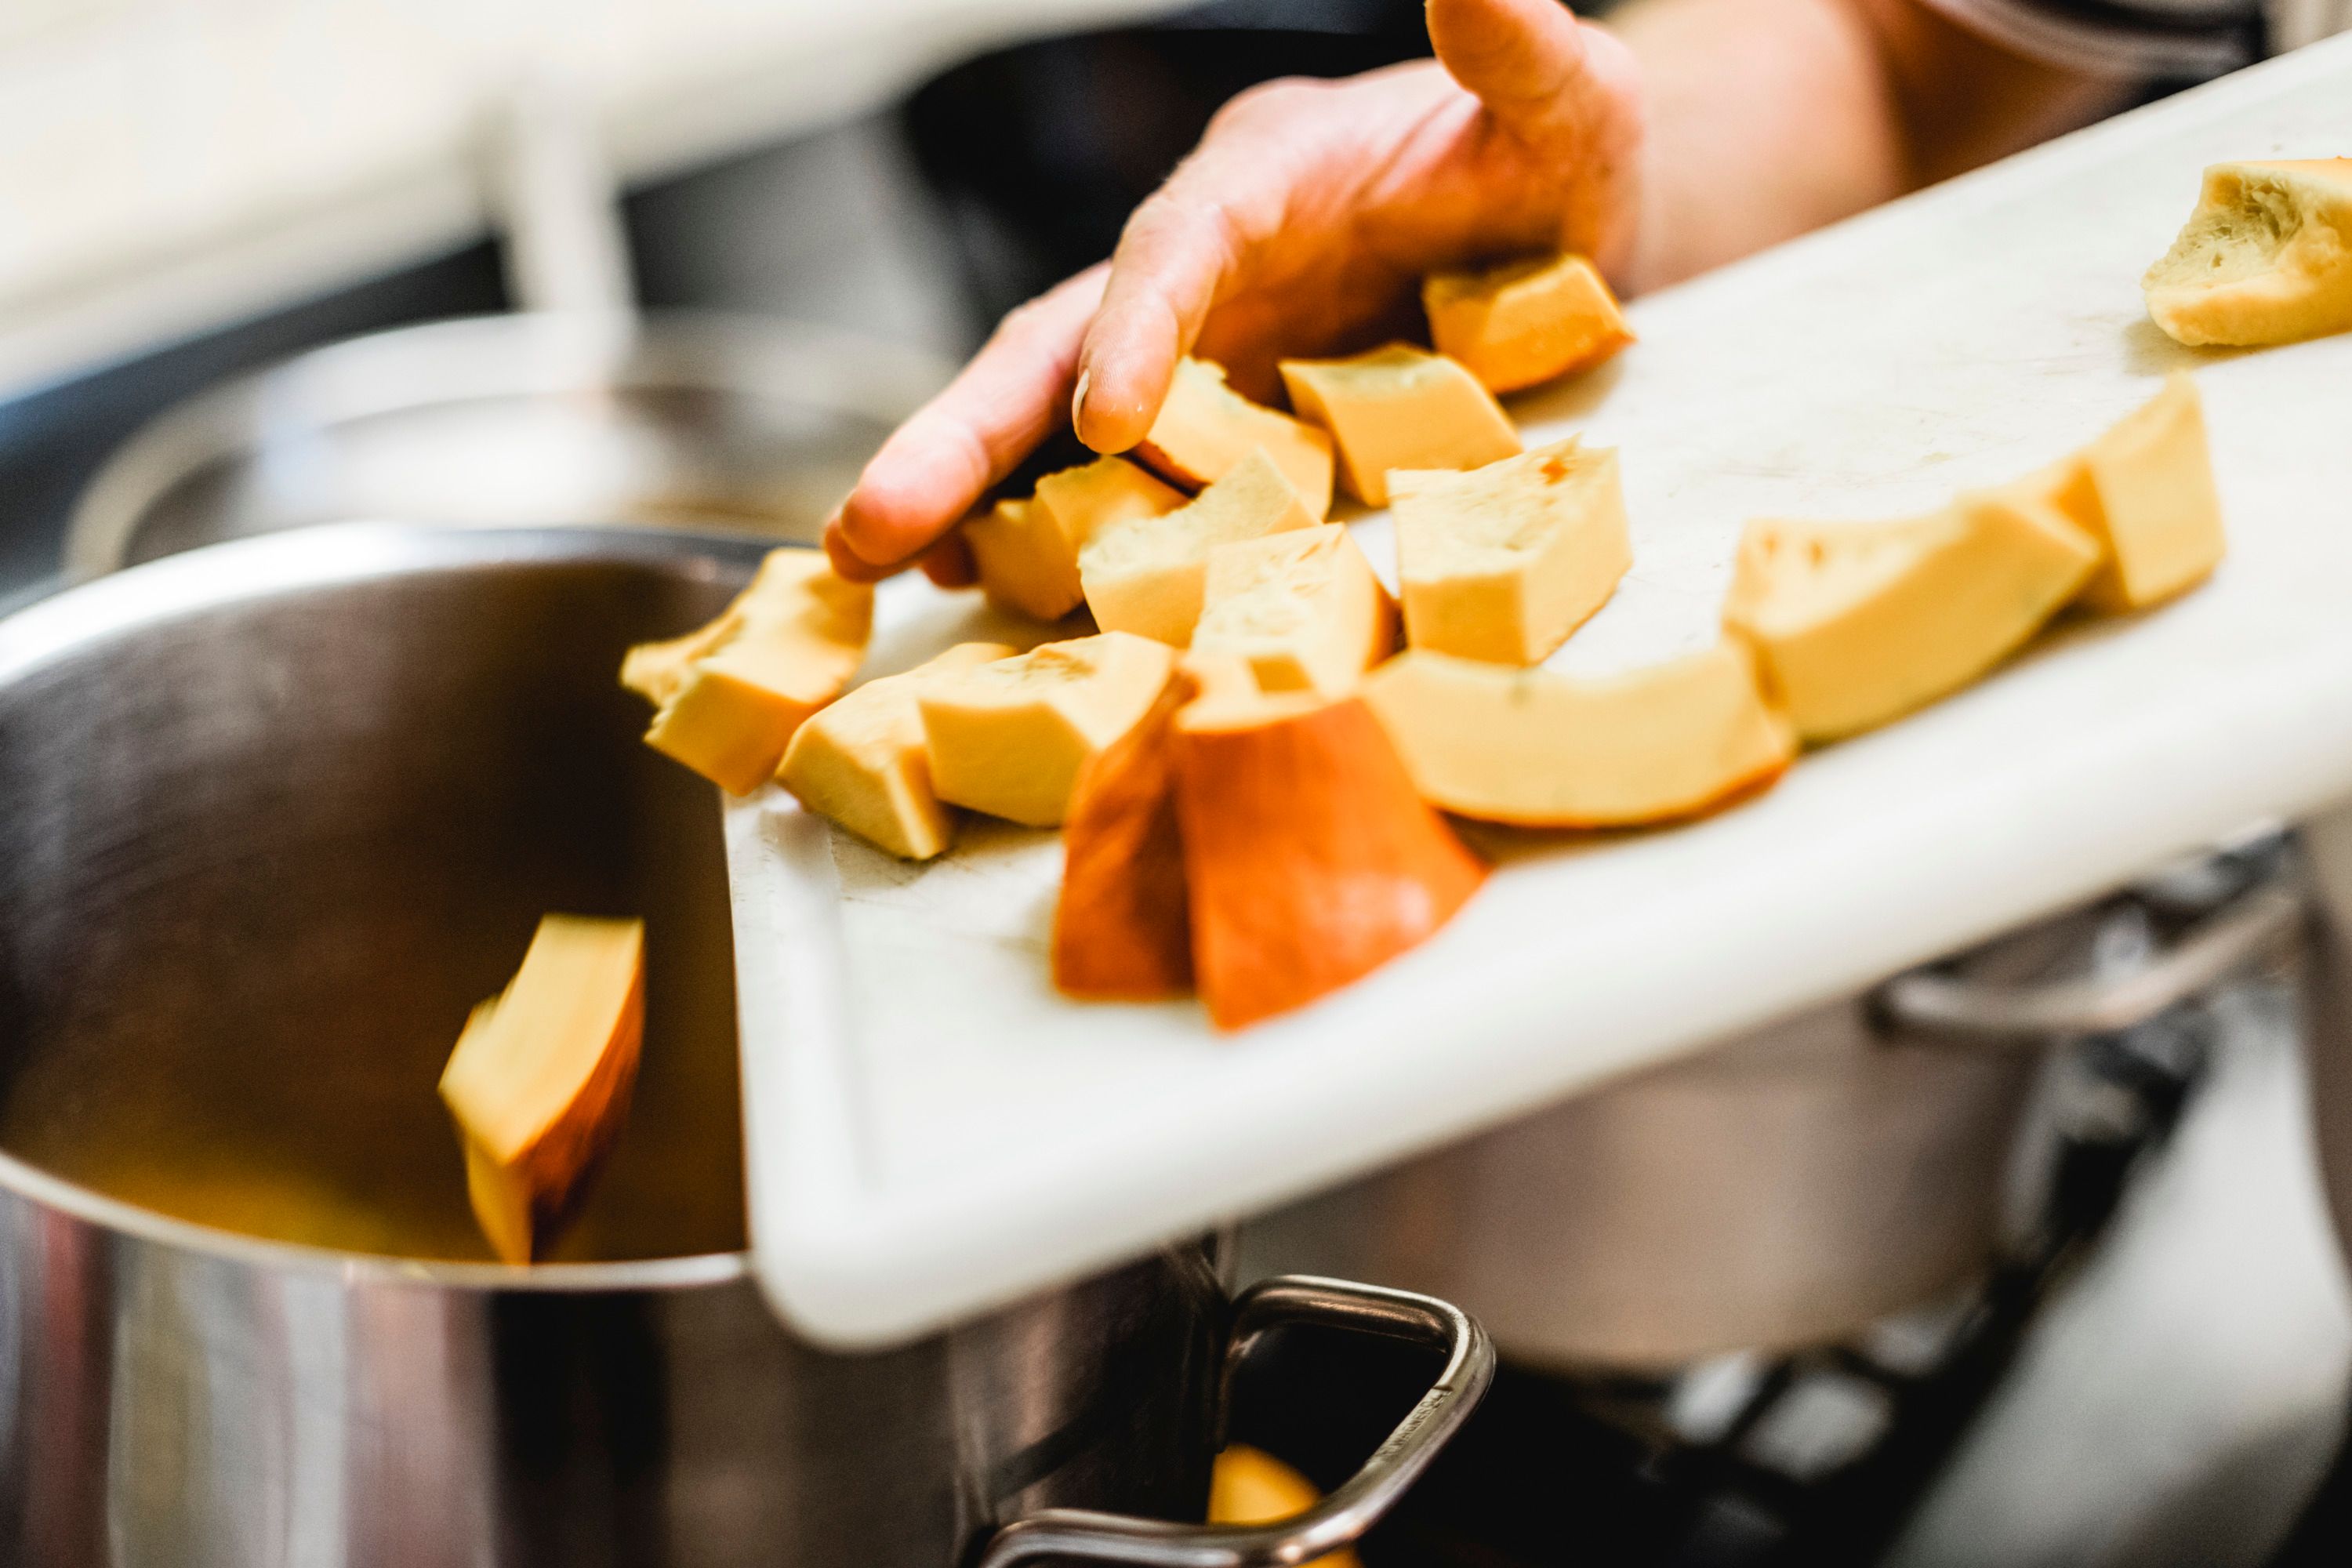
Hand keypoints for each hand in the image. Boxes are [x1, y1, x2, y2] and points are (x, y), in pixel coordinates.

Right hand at [825, 0, 1643, 584]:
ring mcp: (1193, 351)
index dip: (1135, 325)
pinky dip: (1038, 522)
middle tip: (866, 525)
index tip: (1108, 421)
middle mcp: (1202, 265)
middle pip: (1057, 337)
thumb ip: (1519, 48)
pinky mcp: (1208, 425)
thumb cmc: (1559, 168)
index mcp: (1270, 178)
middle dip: (964, 431)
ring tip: (872, 564)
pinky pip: (1106, 478)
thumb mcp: (1571, 101)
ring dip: (966, 488)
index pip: (1181, 242)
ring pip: (1051, 415)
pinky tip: (972, 582)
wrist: (1556, 242)